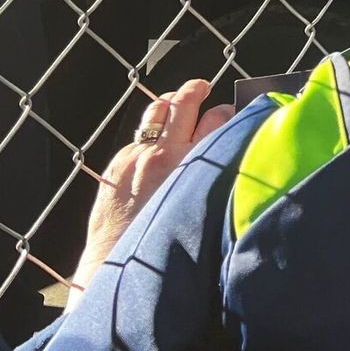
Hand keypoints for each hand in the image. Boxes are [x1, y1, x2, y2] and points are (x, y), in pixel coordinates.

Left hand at [66, 79, 233, 308]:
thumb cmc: (165, 245)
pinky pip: (138, 135)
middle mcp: (166, 154)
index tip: (230, 112)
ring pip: (157, 110)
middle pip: (186, 104)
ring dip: (170, 100)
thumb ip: (212, 176)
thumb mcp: (201, 205)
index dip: (227, 112)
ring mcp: (138, 156)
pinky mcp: (118, 163)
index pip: (217, 121)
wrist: (118, 263)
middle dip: (196, 90)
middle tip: (203, 87)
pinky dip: (150, 128)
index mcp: (193, 166)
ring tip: (178, 97)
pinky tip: (155, 133)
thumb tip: (226, 158)